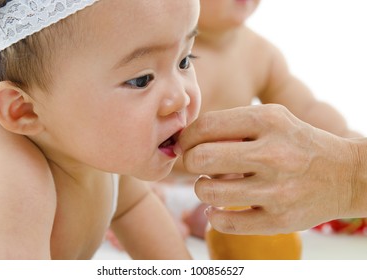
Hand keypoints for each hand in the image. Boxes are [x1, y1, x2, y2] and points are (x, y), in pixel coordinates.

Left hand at [178, 104, 363, 233]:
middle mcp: (273, 154)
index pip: (205, 126)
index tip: (187, 144)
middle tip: (198, 164)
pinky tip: (219, 207)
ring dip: (202, 188)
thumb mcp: (271, 118)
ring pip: (208, 192)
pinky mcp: (279, 221)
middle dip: (190, 162)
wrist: (345, 175)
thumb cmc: (297, 143)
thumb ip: (231, 123)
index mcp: (268, 121)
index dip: (187, 137)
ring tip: (212, 184)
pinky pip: (224, 222)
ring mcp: (277, 191)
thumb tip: (186, 140)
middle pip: (201, 159)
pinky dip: (214, 215)